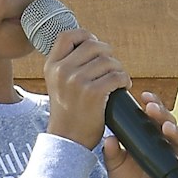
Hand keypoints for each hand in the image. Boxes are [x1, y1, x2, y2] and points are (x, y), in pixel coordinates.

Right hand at [44, 27, 130, 151]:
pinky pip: (116, 76)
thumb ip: (67, 64)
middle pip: (93, 45)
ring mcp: (77, 81)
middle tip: (112, 68)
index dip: (85, 36)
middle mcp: (62, 71)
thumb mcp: (57, 84)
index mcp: (52, 66)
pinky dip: (125, 80)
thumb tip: (91, 41)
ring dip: (119, 69)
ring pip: (108, 60)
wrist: (67, 141)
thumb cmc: (68, 112)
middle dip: (108, 54)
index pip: (68, 36)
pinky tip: (124, 87)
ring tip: (118, 80)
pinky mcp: (93, 93)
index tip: (95, 49)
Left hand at [103, 92, 177, 177]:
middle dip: (162, 114)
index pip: (154, 115)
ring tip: (166, 128)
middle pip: (169, 123)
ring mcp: (174, 158)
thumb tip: (109, 138)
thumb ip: (112, 151)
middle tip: (151, 109)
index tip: (143, 96)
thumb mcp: (114, 164)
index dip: (152, 103)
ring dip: (176, 132)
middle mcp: (165, 144)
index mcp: (150, 136)